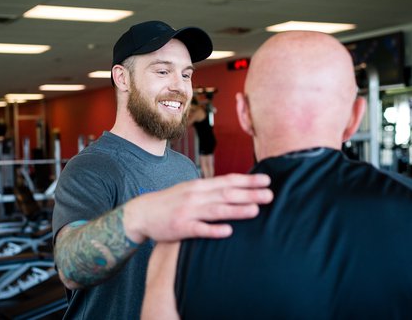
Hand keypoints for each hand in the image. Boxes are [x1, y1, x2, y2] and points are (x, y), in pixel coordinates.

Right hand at [124, 173, 271, 242]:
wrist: (142, 213)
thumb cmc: (170, 202)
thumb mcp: (190, 190)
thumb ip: (210, 190)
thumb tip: (234, 189)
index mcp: (199, 186)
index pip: (228, 180)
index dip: (248, 180)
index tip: (267, 180)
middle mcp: (195, 196)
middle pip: (226, 194)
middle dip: (249, 194)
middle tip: (270, 196)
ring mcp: (188, 212)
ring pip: (216, 210)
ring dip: (237, 210)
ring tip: (255, 211)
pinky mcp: (181, 228)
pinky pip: (199, 229)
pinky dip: (214, 229)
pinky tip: (228, 231)